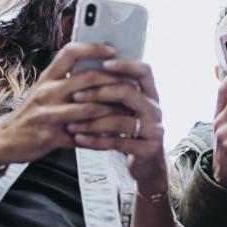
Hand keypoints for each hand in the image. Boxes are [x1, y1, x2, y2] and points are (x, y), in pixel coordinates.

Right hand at [0, 43, 122, 164]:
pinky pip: (83, 136)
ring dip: (112, 109)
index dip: (93, 47)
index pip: (70, 51)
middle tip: (133, 83)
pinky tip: (114, 137)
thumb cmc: (32, 113)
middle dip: (114, 80)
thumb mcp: (44, 90)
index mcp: (47, 77)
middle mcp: (47, 92)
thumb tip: (98, 67)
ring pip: (89, 108)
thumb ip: (66, 79)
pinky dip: (101, 137)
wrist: (4, 140)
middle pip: (87, 78)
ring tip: (129, 110)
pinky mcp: (51, 137)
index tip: (112, 49)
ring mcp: (48, 115)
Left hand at [68, 59, 169, 194]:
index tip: (103, 63)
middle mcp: (155, 109)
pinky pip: (118, 142)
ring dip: (92, 122)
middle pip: (129, 92)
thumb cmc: (131, 130)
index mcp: (151, 94)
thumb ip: (116, 91)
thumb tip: (85, 69)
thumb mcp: (128, 109)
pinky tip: (79, 139)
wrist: (148, 163)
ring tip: (70, 123)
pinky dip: (96, 141)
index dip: (125, 64)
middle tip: (75, 95)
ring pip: (121, 120)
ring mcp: (154, 129)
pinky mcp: (148, 149)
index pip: (143, 71)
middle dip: (100, 92)